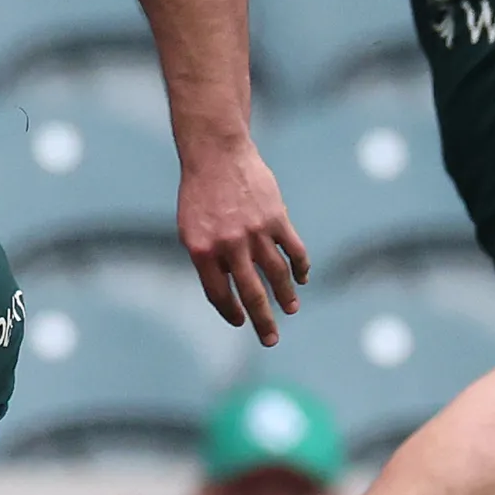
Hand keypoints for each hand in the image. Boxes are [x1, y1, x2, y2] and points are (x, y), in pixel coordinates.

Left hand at [178, 135, 307, 346]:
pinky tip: (303, 278)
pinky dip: (301, 267)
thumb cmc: (200, 193)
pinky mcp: (276, 218)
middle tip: (271, 340)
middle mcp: (229, 246)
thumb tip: (230, 287)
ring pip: (277, 275)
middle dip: (263, 321)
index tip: (241, 321)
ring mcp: (255, 232)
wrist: (217, 154)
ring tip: (292, 310)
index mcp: (203, 251)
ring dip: (286, 297)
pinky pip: (294, 250)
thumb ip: (208, 259)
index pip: (219, 295)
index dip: (230, 312)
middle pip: (251, 294)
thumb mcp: (191, 228)